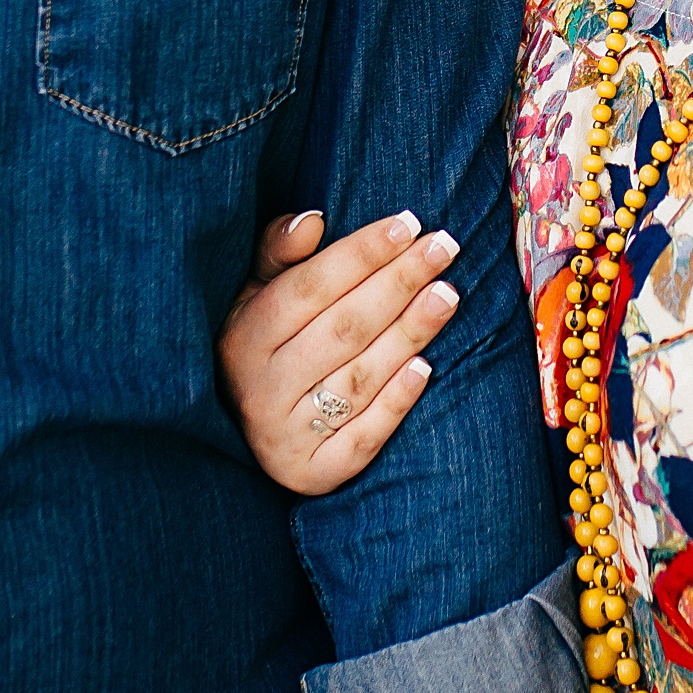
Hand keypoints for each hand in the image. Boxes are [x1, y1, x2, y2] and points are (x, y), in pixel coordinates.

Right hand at [219, 209, 460, 494]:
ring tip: (448, 295)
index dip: (362, 253)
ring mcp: (286, 434)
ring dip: (409, 333)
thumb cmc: (262, 347)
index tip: (409, 223)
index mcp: (243, 337)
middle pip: (343, 327)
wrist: (243, 437)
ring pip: (359, 377)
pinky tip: (427, 367)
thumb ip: (278, 253)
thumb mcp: (253, 297)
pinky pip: (362, 436)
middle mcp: (261, 388)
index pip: (310, 286)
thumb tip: (313, 220)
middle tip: (444, 247)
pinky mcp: (313, 473)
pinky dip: (395, 401)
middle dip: (398, 282)